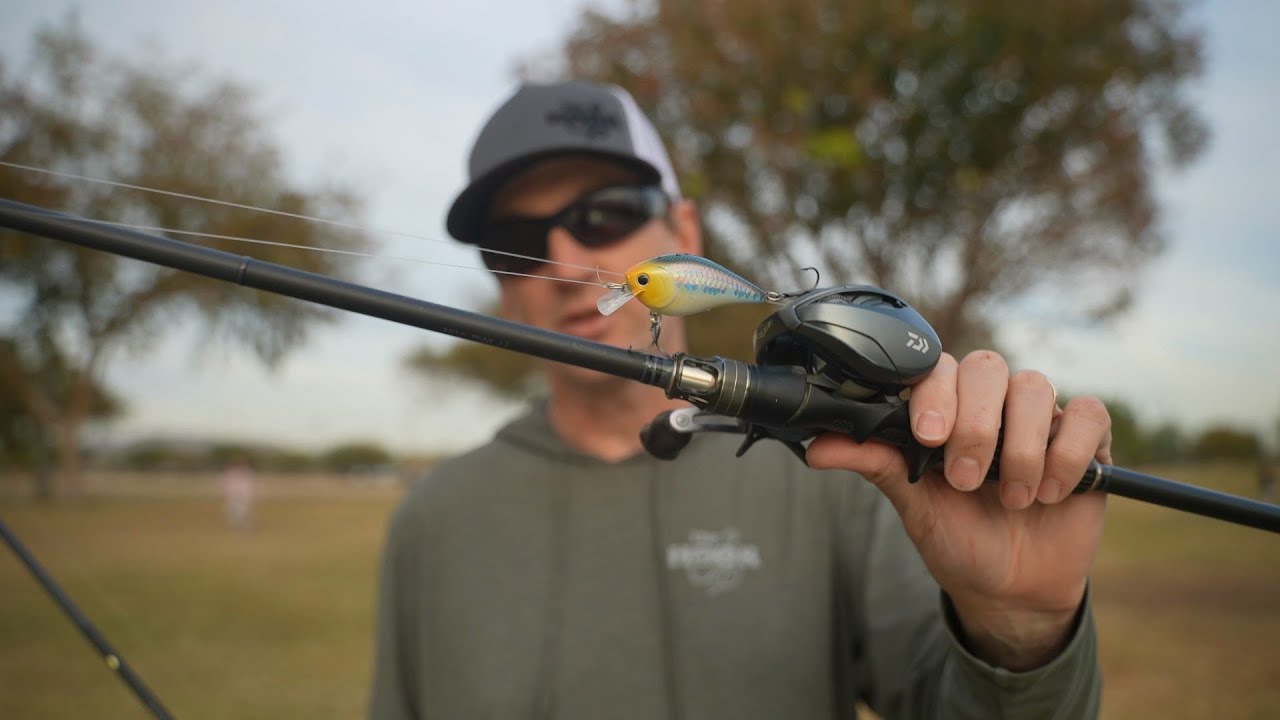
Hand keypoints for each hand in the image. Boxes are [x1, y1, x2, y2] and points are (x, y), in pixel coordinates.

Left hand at [806, 350, 1110, 669]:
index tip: (927, 438)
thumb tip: (815, 448)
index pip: (937, 368)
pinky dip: (1069, 452)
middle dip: (976, 425)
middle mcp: (992, 403)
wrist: (1009, 589)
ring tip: (1011, 499)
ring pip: (1035, 387)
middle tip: (965, 478)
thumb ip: (874, 464)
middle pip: (987, 367)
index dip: (934, 394)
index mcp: (945, 408)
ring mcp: (1039, 417)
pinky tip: (1053, 493)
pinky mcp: (1085, 439)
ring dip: (1021, 448)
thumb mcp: (912, 505)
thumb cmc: (956, 537)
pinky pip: (1087, 413)